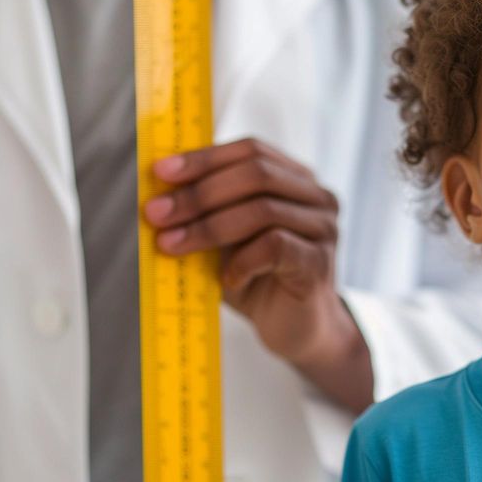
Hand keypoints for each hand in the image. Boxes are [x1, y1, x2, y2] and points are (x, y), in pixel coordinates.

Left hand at [143, 138, 372, 412]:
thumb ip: (207, 212)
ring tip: (172, 245)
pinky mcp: (319, 262)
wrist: (297, 330)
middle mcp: (317, 197)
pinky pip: (275, 246)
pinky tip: (227, 278)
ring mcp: (324, 229)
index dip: (205, 158)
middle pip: (257, 173)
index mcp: (296, 179)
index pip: (252, 150)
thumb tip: (160, 194)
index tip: (161, 172)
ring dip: (208, 227)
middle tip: (158, 213)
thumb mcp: (227, 239)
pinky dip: (241, 260)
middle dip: (200, 192)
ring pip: (263, 209)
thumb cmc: (260, 280)